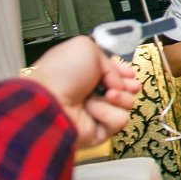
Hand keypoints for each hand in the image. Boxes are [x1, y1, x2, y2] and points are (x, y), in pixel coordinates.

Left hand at [24, 36, 140, 147]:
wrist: (50, 102)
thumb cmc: (63, 72)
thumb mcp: (85, 48)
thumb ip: (109, 60)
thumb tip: (118, 83)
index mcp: (84, 73)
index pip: (111, 74)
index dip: (122, 73)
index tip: (129, 73)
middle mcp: (90, 93)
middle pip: (123, 90)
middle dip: (129, 87)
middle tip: (130, 85)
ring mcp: (95, 114)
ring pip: (126, 105)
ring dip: (119, 97)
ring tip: (106, 95)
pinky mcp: (100, 132)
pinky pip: (119, 121)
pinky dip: (108, 113)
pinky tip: (92, 109)